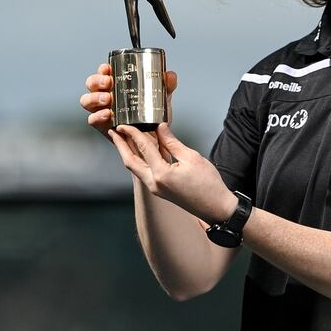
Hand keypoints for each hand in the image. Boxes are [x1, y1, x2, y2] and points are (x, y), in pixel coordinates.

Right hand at [80, 63, 177, 136]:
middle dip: (97, 81)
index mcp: (117, 85)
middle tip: (108, 83)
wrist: (153, 140)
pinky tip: (107, 115)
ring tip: (108, 99)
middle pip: (92, 83)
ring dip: (94, 97)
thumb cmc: (154, 116)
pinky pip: (92, 119)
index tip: (108, 69)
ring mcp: (101, 110)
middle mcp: (106, 95)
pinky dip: (97, 116)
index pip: (104, 72)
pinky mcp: (101, 125)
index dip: (103, 69)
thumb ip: (167, 86)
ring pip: (87, 100)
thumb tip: (169, 75)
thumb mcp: (162, 98)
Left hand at [108, 123, 237, 223]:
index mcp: (161, 174)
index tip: (125, 123)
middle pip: (130, 161)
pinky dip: (141, 159)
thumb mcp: (191, 157)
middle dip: (121, 145)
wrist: (216, 208)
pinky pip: (145, 171)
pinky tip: (142, 149)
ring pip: (136, 168)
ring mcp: (156, 188)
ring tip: (123, 138)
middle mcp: (154, 183)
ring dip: (128, 152)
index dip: (133, 133)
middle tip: (113, 131)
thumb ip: (172, 142)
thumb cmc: (208, 184)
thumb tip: (160, 127)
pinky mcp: (161, 190)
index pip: (143, 148)